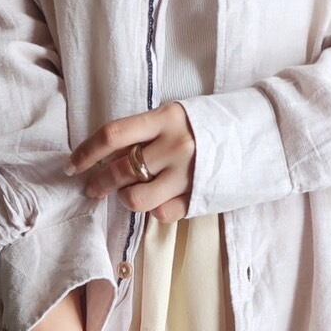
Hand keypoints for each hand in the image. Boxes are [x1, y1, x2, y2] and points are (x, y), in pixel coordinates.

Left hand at [65, 100, 195, 222]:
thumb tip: (105, 156)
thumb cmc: (208, 125)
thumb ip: (145, 133)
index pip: (113, 135)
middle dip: (97, 182)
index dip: (86, 152)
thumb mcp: (175, 117)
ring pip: (136, 199)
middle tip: (92, 187)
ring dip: (125, 198)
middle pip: (119, 170)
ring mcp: (188, 174)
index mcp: (166, 118)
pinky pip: (162, 213)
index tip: (73, 165)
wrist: (258, 134)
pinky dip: (155, 210)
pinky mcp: (199, 197)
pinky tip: (160, 200)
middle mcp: (175, 146)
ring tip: (129, 193)